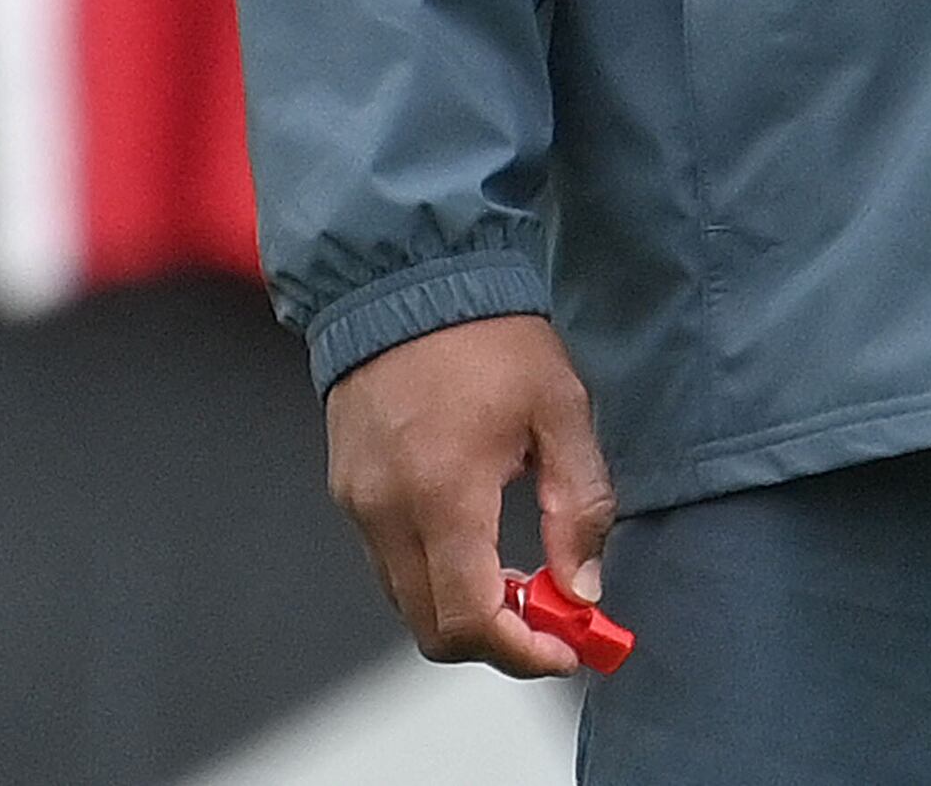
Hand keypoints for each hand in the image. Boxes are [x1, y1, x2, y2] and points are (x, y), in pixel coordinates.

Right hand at [324, 313, 615, 674]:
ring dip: (462, 609)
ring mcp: (358, 504)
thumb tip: (583, 585)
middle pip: (430, 629)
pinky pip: (387, 562)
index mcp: (443, 493)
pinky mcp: (347, 491)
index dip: (520, 652)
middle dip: (495, 640)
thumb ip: (577, 506)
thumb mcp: (560, 410)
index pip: (468, 619)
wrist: (409, 278)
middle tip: (548, 622)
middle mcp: (387, 511)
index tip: (562, 650)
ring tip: (520, 578)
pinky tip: (475, 542)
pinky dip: (433, 574)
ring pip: (405, 601)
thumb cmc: (487, 335)